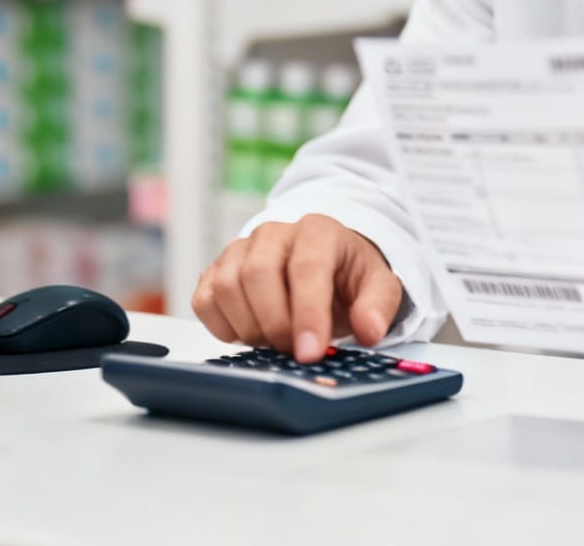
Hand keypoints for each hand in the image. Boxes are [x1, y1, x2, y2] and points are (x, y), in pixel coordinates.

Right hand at [192, 214, 402, 362]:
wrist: (324, 264)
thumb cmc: (348, 275)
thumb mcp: (378, 286)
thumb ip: (378, 306)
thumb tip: (370, 330)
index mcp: (317, 231)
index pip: (306, 268)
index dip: (307, 314)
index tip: (310, 352)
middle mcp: (273, 234)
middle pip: (257, 275)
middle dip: (276, 324)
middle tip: (295, 352)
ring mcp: (239, 250)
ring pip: (226, 287)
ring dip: (250, 327)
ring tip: (277, 342)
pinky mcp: (214, 271)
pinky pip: (204, 301)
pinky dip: (223, 327)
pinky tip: (251, 334)